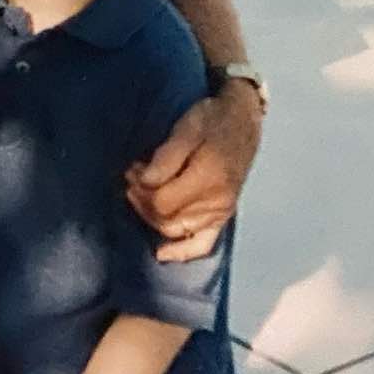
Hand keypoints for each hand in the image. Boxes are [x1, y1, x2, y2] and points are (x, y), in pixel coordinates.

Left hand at [125, 87, 259, 263]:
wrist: (241, 121)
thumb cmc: (212, 120)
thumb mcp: (186, 129)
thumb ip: (166, 158)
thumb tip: (144, 182)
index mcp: (208, 178)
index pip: (162, 202)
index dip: (140, 190)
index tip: (132, 170)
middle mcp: (216, 202)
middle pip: (165, 218)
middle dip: (141, 201)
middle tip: (132, 178)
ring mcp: (220, 212)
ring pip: (175, 230)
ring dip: (152, 217)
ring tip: (141, 194)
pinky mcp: (222, 216)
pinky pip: (202, 244)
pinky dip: (182, 252)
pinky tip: (162, 253)